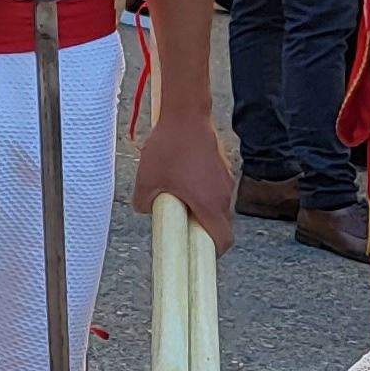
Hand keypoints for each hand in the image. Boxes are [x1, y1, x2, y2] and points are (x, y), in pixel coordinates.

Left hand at [133, 101, 235, 250]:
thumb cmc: (168, 148)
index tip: (196, 256)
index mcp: (210, 205)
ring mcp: (225, 180)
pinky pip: (212, 188)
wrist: (186, 114)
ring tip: (175, 196)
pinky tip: (180, 177)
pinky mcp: (221, 167)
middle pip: (218, 225)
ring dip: (198, 208)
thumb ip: (144, 204)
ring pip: (214, 205)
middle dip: (199, 230)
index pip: (222, 242)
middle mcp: (223, 195)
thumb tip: (147, 211)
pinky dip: (200, 191)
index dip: (211, 254)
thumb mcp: (146, 180)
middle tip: (179, 226)